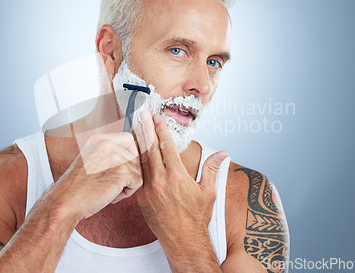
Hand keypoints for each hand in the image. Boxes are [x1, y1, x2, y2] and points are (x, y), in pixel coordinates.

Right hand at [56, 132, 142, 220]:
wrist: (66, 201)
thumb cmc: (78, 186)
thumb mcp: (92, 159)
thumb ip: (109, 153)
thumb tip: (134, 153)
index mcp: (99, 139)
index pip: (129, 139)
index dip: (130, 155)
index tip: (119, 168)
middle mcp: (107, 144)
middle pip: (135, 156)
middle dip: (128, 172)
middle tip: (110, 183)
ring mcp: (115, 157)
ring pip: (137, 170)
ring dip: (126, 184)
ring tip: (108, 189)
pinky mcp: (121, 172)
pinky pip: (138, 182)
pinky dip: (128, 192)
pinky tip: (111, 196)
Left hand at [135, 111, 227, 247]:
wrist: (183, 240)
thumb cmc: (197, 217)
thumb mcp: (209, 192)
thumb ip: (212, 169)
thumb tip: (223, 153)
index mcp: (178, 176)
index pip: (167, 146)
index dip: (161, 130)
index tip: (158, 118)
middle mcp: (161, 181)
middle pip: (150, 148)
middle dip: (146, 129)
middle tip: (142, 114)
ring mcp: (149, 189)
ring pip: (140, 159)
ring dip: (137, 141)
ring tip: (134, 126)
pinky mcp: (141, 198)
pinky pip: (137, 175)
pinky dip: (134, 161)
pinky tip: (132, 151)